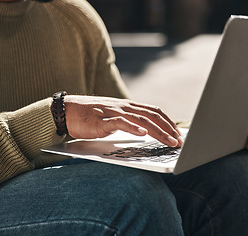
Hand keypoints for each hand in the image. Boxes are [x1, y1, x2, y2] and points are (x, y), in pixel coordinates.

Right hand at [64, 95, 182, 146]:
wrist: (67, 111)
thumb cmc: (91, 117)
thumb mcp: (114, 117)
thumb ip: (128, 121)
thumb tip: (145, 131)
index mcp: (128, 106)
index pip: (154, 111)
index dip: (168, 122)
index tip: (178, 133)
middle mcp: (124, 107)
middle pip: (152, 115)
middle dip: (168, 128)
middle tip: (179, 141)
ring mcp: (113, 112)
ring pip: (141, 119)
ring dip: (158, 131)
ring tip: (169, 141)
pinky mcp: (102, 120)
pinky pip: (120, 122)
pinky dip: (133, 127)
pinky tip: (143, 133)